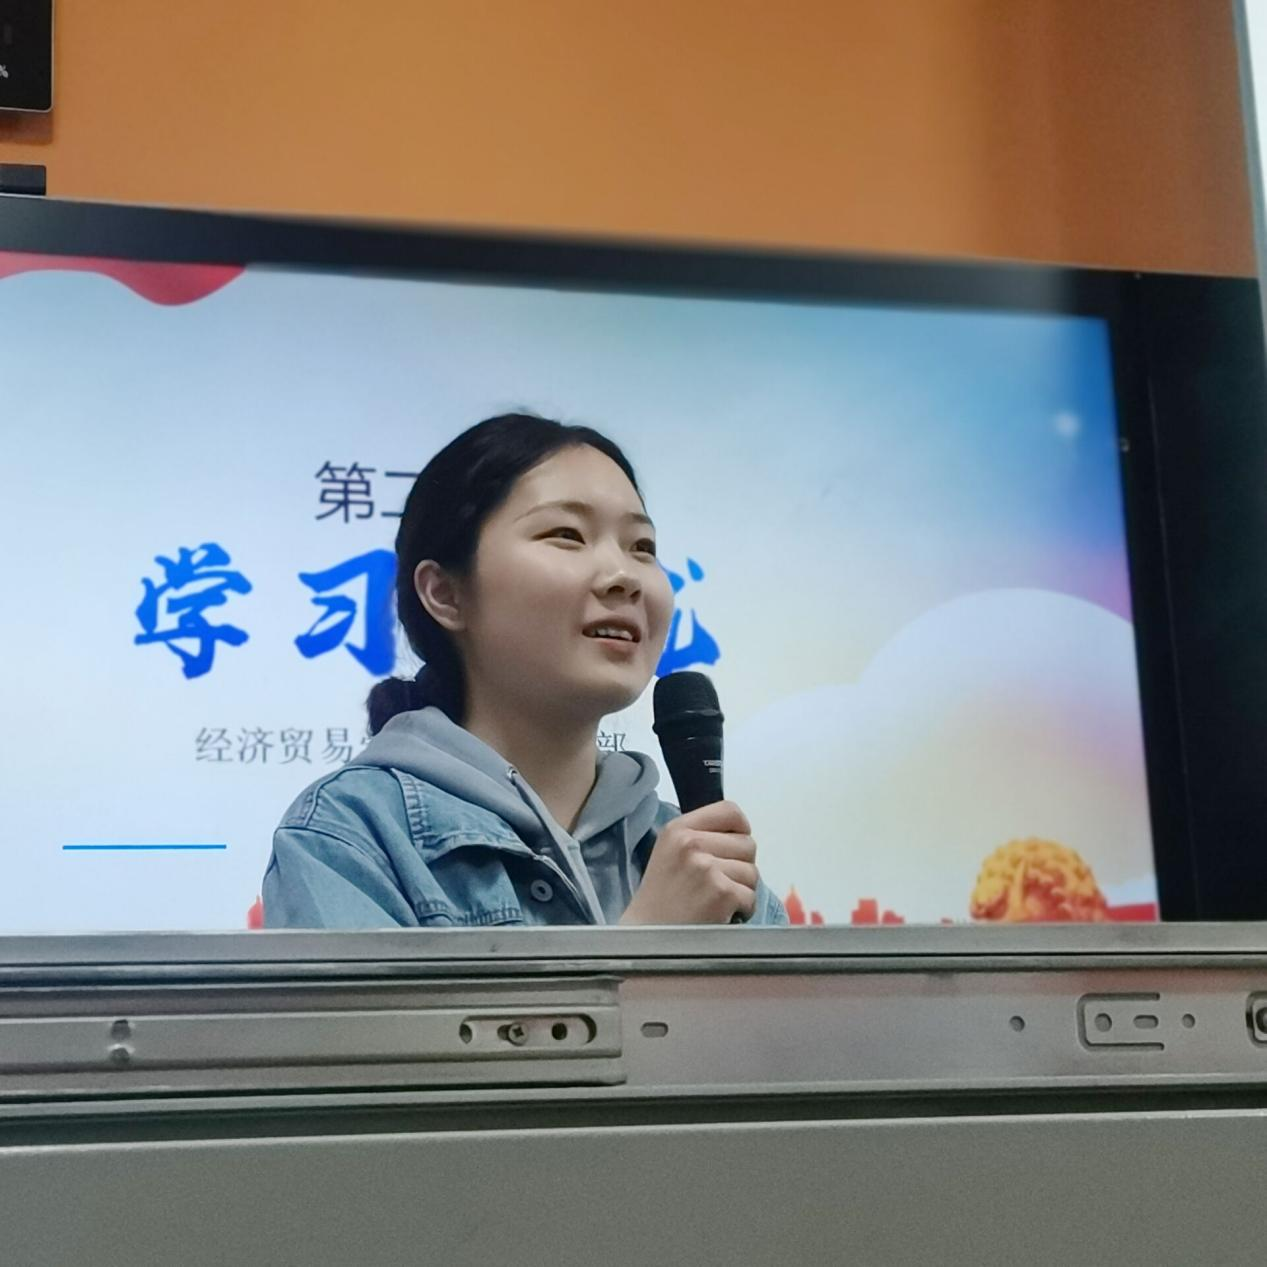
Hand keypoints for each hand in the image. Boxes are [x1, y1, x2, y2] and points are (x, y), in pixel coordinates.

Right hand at [620, 800, 758, 924]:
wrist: (646, 938)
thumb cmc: (661, 899)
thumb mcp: (670, 853)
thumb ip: (701, 836)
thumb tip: (741, 833)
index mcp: (678, 829)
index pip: (730, 811)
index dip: (740, 830)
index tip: (732, 848)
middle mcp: (691, 844)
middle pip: (748, 843)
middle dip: (740, 866)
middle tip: (718, 884)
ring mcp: (707, 868)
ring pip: (752, 872)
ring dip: (741, 891)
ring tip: (715, 902)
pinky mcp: (721, 893)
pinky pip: (751, 896)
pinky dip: (742, 911)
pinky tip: (719, 916)